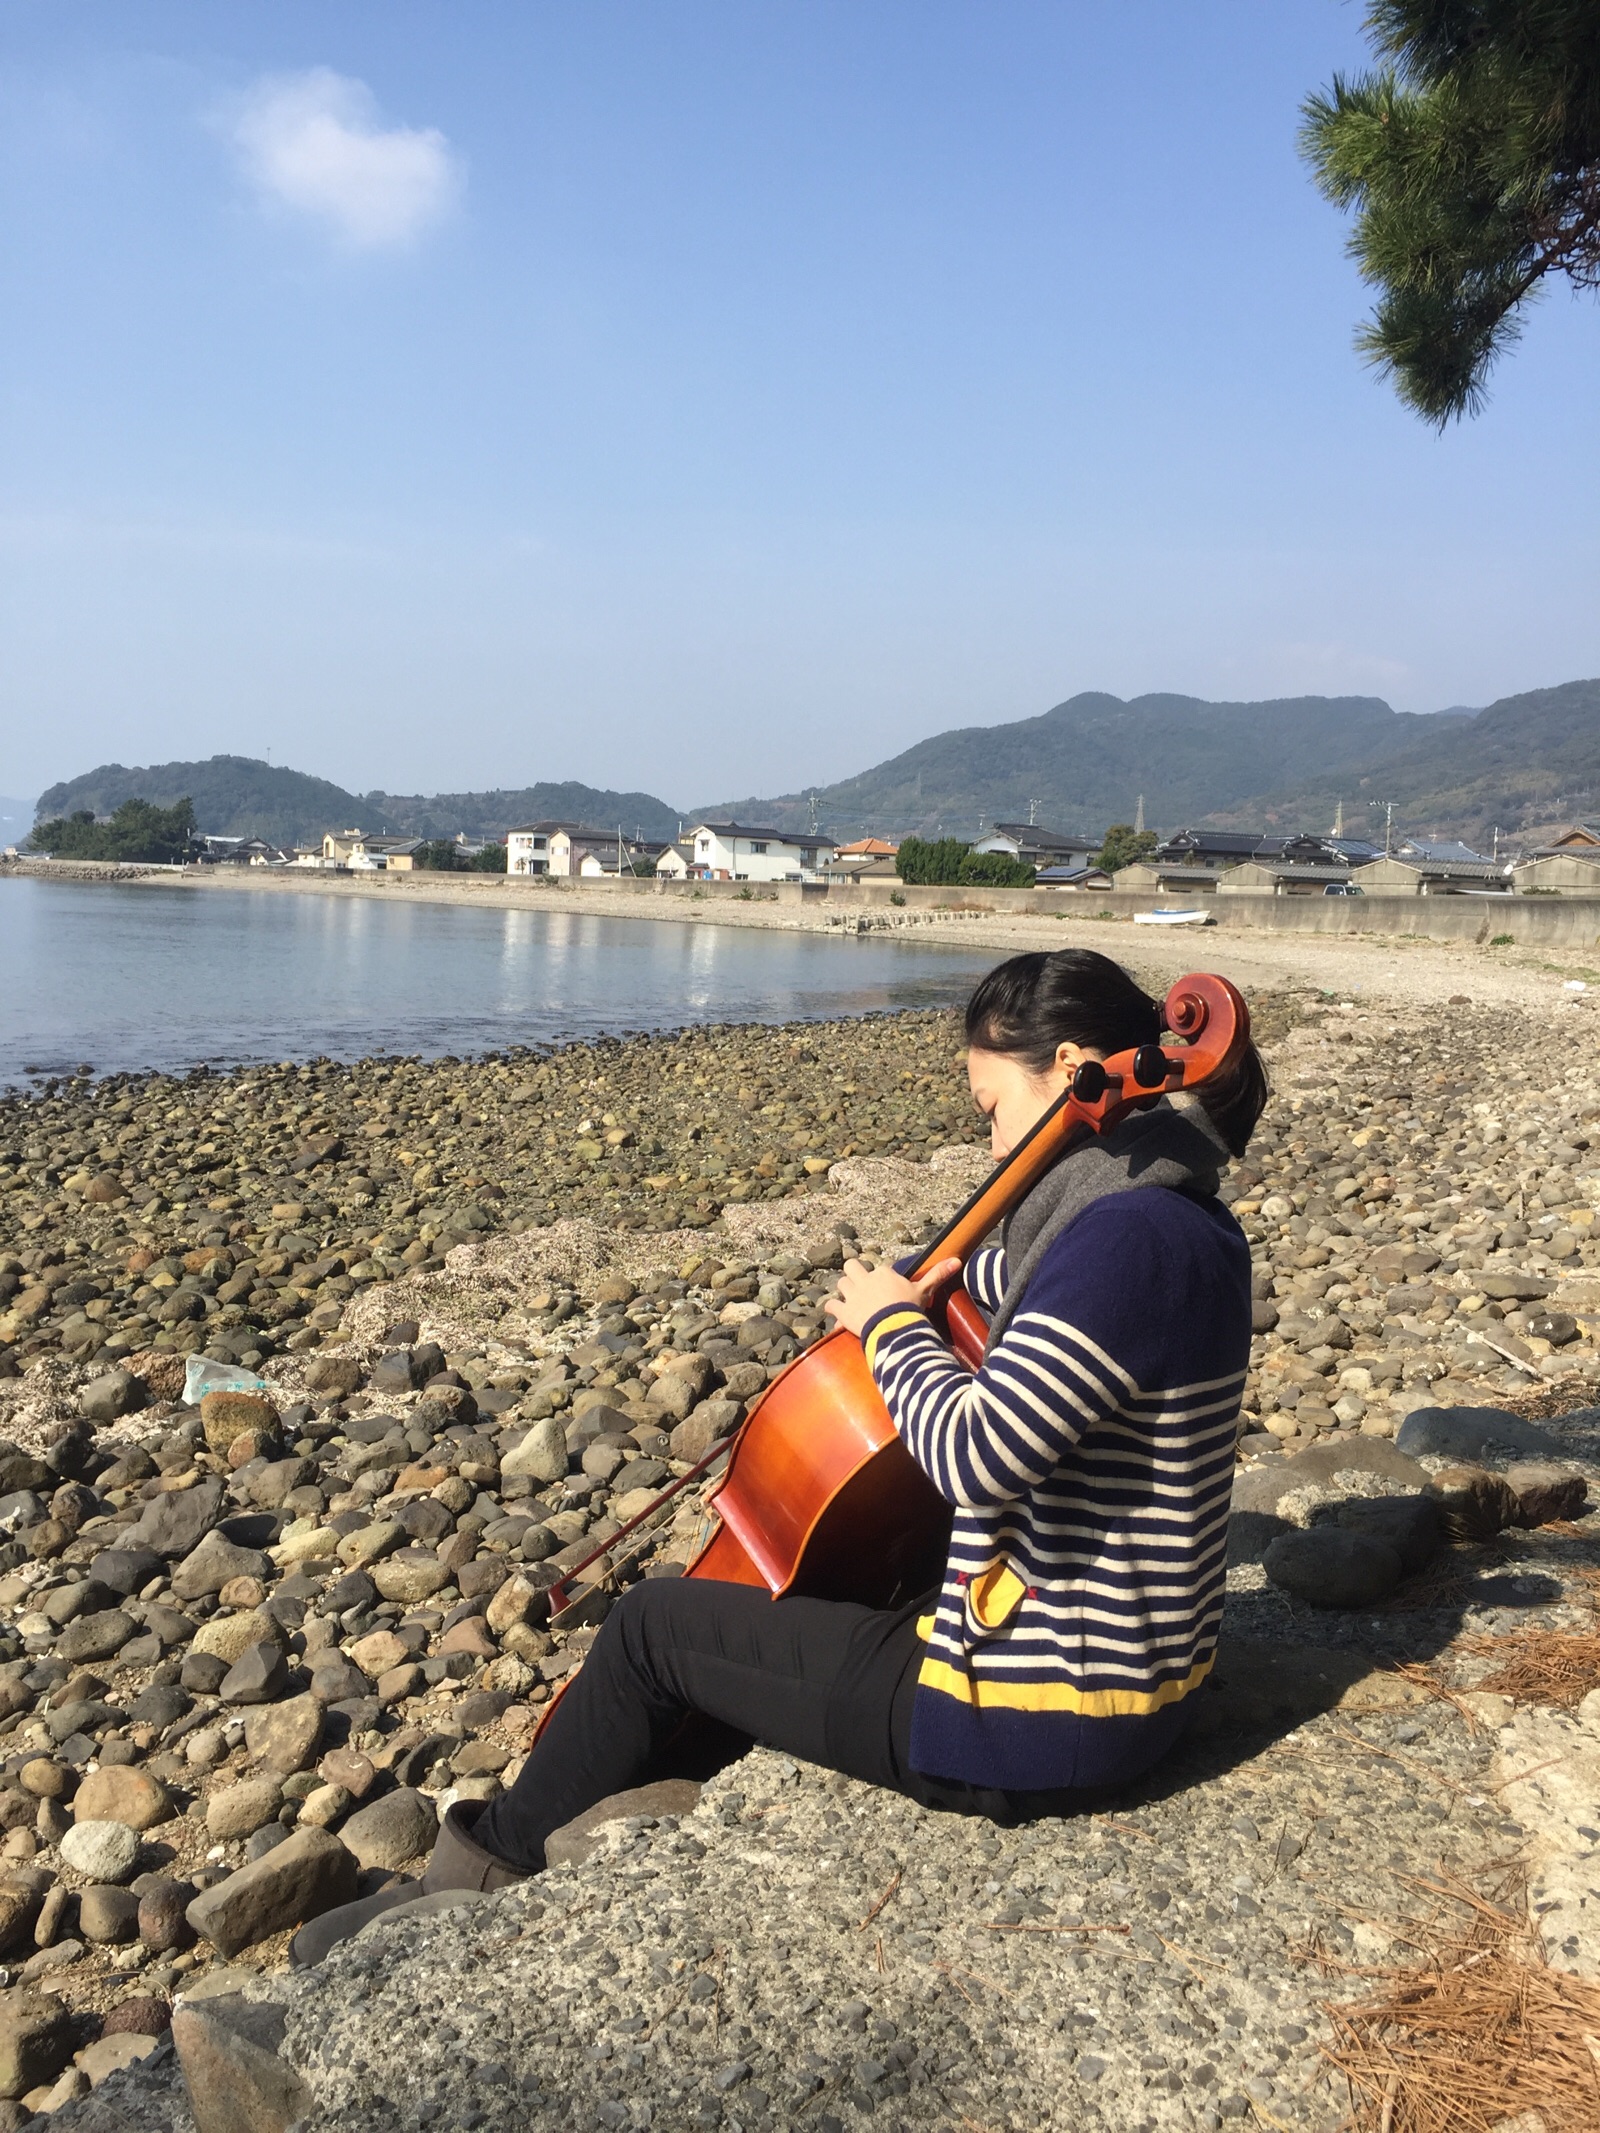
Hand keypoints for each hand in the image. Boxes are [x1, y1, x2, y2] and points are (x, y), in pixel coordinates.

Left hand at [823, 1255, 961, 1340]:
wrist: (895, 1327)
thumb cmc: (910, 1307)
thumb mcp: (925, 1291)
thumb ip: (937, 1275)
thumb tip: (958, 1260)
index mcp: (884, 1273)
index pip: (879, 1269)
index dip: (881, 1278)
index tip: (887, 1289)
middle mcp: (866, 1280)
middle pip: (851, 1266)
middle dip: (854, 1274)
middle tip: (860, 1285)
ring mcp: (853, 1295)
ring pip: (841, 1284)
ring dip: (844, 1292)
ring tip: (851, 1300)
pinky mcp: (844, 1311)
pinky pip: (831, 1306)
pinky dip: (832, 1311)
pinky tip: (837, 1317)